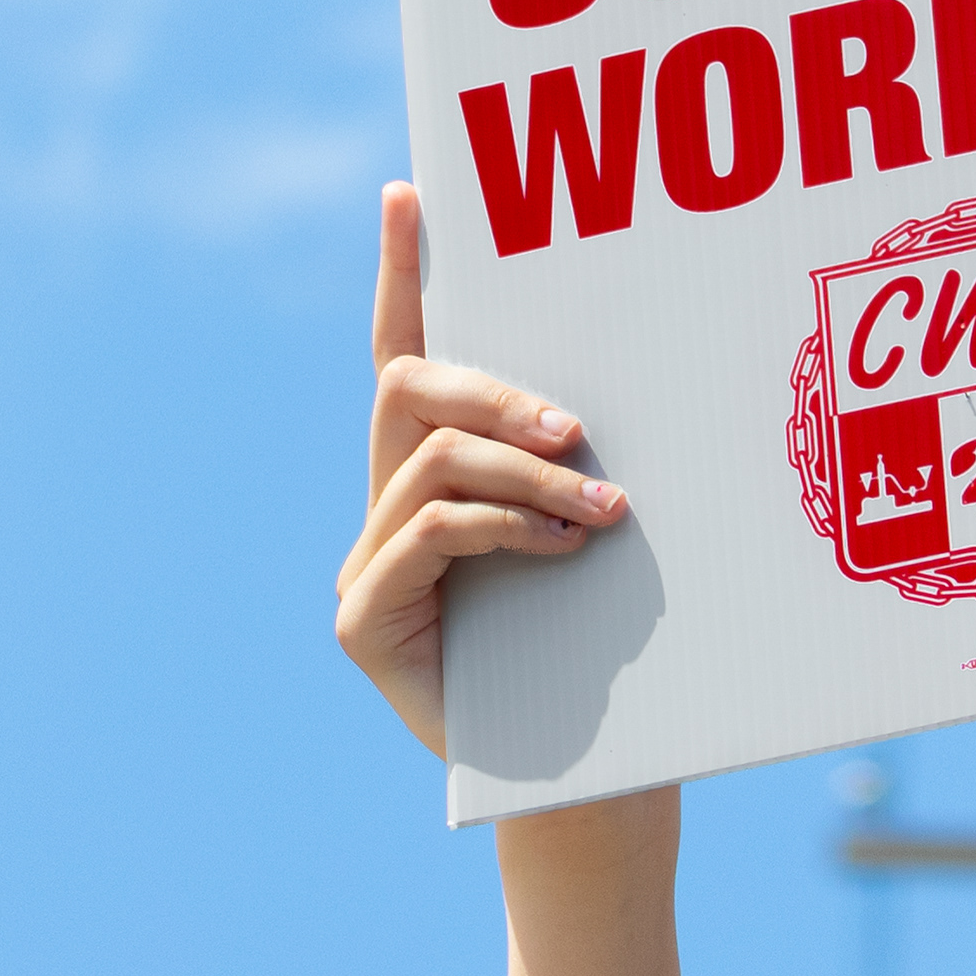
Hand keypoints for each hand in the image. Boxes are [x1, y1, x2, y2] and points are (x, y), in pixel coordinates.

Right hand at [337, 180, 630, 760]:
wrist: (596, 785)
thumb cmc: (611, 655)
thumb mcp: (599, 532)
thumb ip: (576, 463)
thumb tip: (610, 388)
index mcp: (440, 478)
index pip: (409, 354)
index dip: (404, 272)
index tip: (410, 191)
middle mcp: (389, 510)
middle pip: (410, 389)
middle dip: (495, 389)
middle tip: (575, 429)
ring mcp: (367, 566)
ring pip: (430, 459)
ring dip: (527, 475)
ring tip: (602, 514)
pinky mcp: (363, 621)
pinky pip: (427, 530)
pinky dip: (504, 528)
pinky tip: (563, 551)